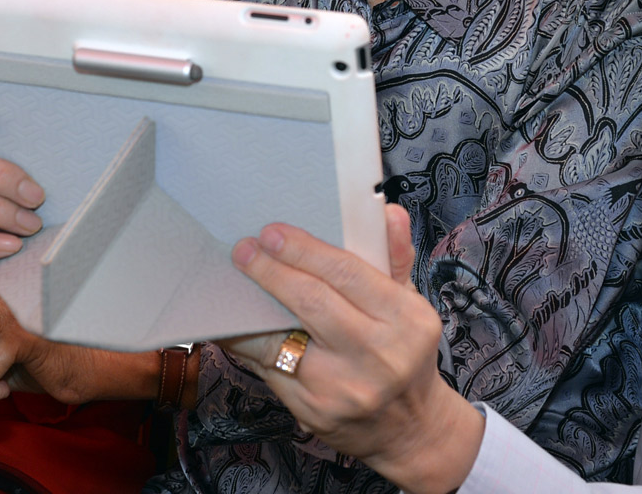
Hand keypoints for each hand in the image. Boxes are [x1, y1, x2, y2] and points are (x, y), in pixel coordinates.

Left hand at [226, 206, 484, 493]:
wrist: (410, 430)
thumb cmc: (406, 354)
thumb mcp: (411, 305)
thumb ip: (395, 257)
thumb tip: (387, 212)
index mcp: (406, 320)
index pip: (348, 273)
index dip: (304, 250)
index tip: (272, 232)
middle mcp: (378, 355)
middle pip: (312, 302)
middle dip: (271, 271)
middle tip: (244, 250)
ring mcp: (343, 388)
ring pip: (280, 340)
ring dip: (248, 310)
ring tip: (231, 283)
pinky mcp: (314, 412)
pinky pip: (268, 370)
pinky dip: (247, 344)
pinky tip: (234, 325)